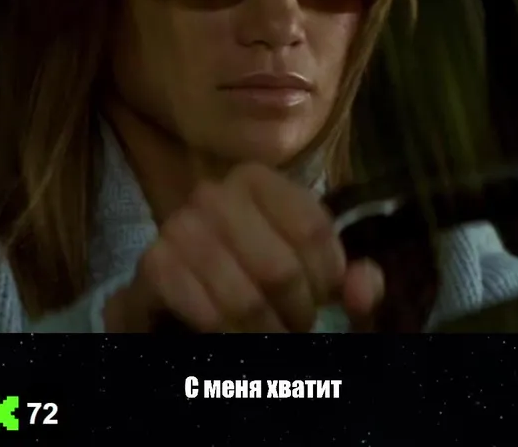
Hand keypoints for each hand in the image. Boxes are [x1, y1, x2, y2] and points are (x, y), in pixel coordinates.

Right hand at [103, 164, 384, 331]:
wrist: (177, 296)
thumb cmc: (251, 275)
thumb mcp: (308, 273)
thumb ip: (347, 279)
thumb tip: (363, 290)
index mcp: (255, 179)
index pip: (312, 229)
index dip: (327, 278)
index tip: (325, 299)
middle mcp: (213, 194)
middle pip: (280, 269)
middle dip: (296, 313)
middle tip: (295, 328)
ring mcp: (178, 228)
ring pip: (245, 298)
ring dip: (264, 332)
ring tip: (269, 337)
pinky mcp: (154, 266)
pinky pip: (207, 313)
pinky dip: (229, 336)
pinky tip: (234, 338)